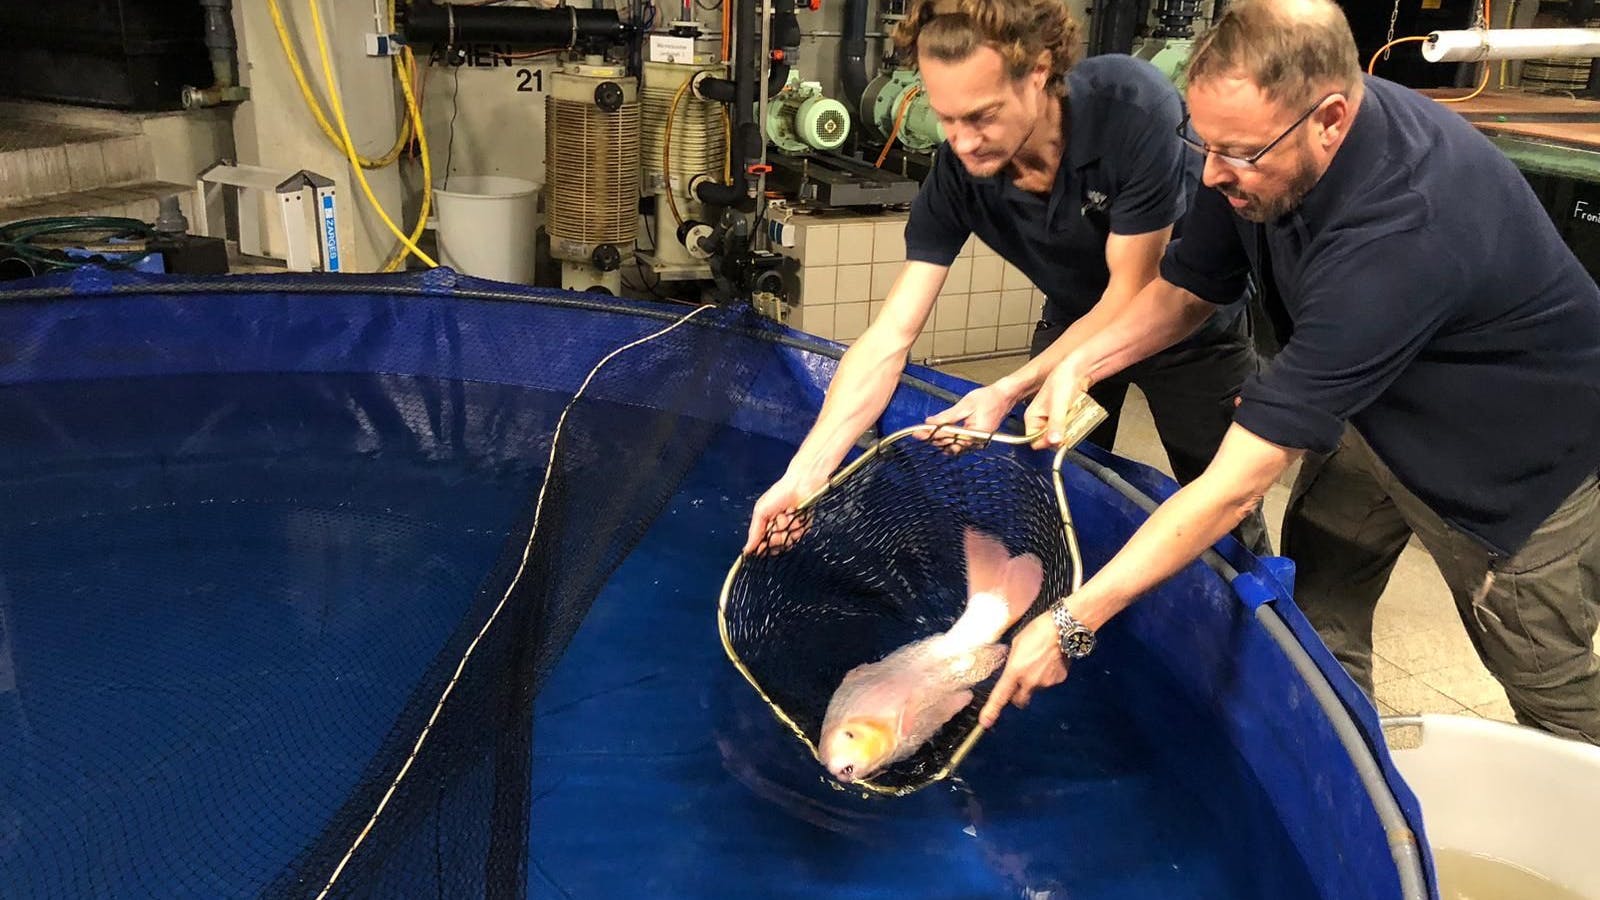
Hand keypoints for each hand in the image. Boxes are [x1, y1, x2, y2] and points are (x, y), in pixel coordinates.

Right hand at [743, 471, 824, 555]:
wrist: (800, 485)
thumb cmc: (779, 494)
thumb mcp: (761, 511)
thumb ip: (755, 531)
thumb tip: (746, 550)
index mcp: (766, 525)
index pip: (763, 544)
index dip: (763, 547)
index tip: (763, 547)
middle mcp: (779, 529)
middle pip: (776, 546)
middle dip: (777, 536)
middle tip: (778, 522)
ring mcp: (792, 529)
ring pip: (788, 541)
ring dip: (787, 527)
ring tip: (788, 513)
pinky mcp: (804, 527)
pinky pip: (800, 535)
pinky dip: (798, 525)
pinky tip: (796, 513)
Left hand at [919, 383, 1020, 451]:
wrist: (1004, 397)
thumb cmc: (989, 398)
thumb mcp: (965, 405)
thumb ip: (947, 416)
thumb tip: (931, 422)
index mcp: (976, 434)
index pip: (948, 437)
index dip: (931, 434)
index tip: (919, 432)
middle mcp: (977, 442)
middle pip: (949, 445)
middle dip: (933, 439)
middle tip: (918, 433)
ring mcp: (977, 442)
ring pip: (953, 447)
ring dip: (939, 441)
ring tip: (925, 434)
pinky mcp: (976, 439)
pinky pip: (959, 444)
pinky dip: (948, 440)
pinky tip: (938, 435)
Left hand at [979, 612, 1067, 727]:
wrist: (1062, 628)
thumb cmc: (1036, 631)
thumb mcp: (1016, 645)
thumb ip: (1013, 663)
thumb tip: (1013, 669)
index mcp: (1015, 671)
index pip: (1000, 696)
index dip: (992, 710)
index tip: (985, 722)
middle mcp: (1030, 681)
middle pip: (1020, 700)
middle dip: (1017, 695)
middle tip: (1019, 682)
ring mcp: (1046, 682)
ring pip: (1036, 689)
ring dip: (1034, 681)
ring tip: (1039, 661)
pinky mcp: (1059, 679)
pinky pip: (1050, 681)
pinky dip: (1048, 675)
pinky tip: (1050, 661)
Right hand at [1023, 365, 1092, 449]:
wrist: (1078, 368)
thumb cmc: (1064, 378)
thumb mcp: (1059, 403)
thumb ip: (1056, 424)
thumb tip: (1053, 441)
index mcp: (1031, 416)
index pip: (1034, 441)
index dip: (1046, 442)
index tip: (1058, 437)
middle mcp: (1039, 419)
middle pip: (1047, 440)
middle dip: (1059, 437)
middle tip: (1067, 426)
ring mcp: (1051, 418)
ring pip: (1058, 436)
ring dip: (1067, 431)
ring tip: (1072, 418)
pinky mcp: (1061, 417)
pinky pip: (1066, 429)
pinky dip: (1072, 426)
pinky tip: (1075, 417)